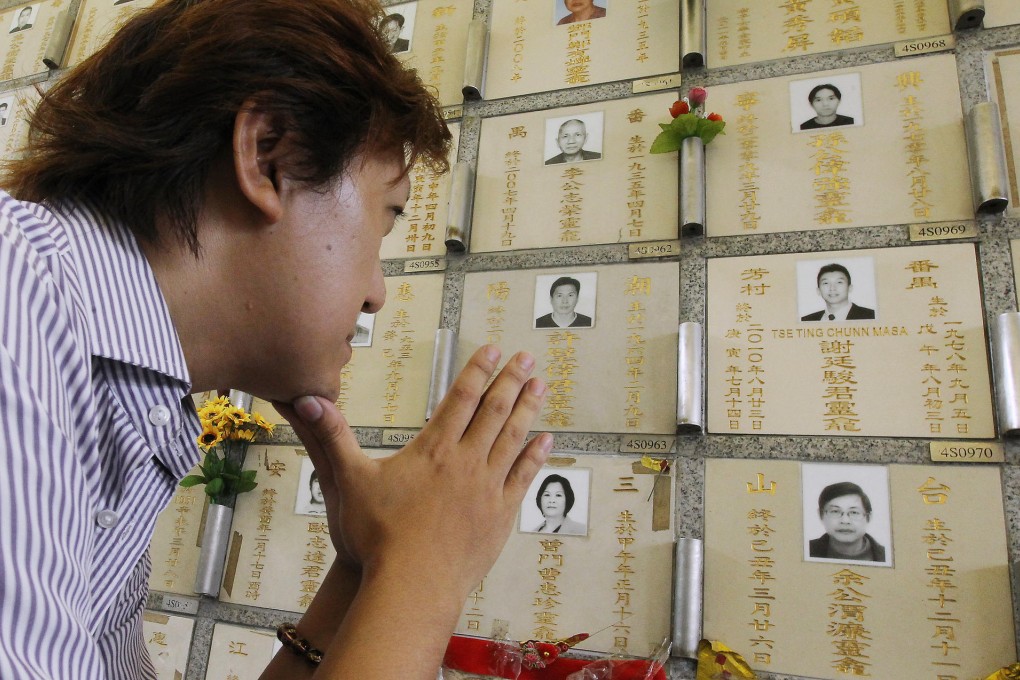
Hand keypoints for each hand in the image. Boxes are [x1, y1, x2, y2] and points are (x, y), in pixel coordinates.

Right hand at [277, 345, 552, 594]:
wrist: (411, 587)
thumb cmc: (376, 537)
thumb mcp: (347, 481)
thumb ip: (330, 437)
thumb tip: (305, 400)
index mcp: (434, 450)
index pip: (461, 398)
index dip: (477, 370)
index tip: (492, 349)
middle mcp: (466, 463)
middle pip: (494, 411)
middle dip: (510, 380)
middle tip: (526, 358)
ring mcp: (488, 489)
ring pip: (513, 439)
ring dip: (528, 409)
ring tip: (539, 386)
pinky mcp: (500, 516)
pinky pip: (523, 478)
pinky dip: (536, 456)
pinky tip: (545, 441)